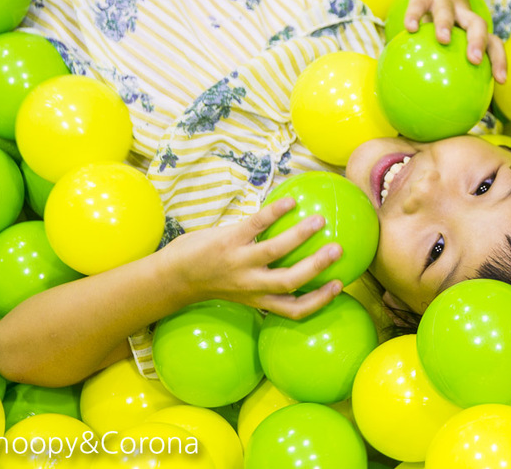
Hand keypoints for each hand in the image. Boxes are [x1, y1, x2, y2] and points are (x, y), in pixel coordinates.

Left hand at [161, 198, 342, 319]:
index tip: (339, 285)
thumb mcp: (241, 290)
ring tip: (320, 219)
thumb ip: (266, 281)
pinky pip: (255, 225)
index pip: (294, 309)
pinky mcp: (227, 241)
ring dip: (300, 234)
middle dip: (317, 267)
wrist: (171, 277)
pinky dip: (274, 212)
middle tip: (338, 249)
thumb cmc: (210, 280)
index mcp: (258, 298)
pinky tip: (290, 201)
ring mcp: (239, 263)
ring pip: (276, 251)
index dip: (319, 301)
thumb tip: (297, 261)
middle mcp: (251, 285)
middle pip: (290, 282)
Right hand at [404, 0, 506, 83]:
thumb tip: (440, 91)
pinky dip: (414, 15)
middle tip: (475, 60)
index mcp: (472, 23)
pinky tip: (409, 28)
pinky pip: (418, 4)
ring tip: (443, 40)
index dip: (499, 59)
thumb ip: (448, 52)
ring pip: (448, 11)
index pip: (493, 41)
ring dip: (446, 24)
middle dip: (478, 42)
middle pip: (477, 25)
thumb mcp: (452, 25)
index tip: (500, 80)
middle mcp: (462, 11)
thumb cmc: (447, 4)